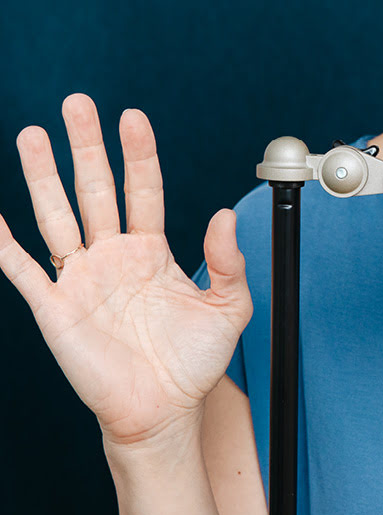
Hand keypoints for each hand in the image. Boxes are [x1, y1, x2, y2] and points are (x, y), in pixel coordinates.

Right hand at [0, 94, 252, 448]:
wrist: (164, 411)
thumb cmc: (195, 361)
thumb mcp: (228, 306)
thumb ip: (228, 260)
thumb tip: (224, 212)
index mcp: (152, 249)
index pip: (143, 188)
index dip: (138, 153)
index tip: (133, 116)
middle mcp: (114, 255)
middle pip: (96, 189)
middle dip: (87, 146)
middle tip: (78, 103)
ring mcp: (82, 278)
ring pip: (58, 215)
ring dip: (43, 176)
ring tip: (34, 134)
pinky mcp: (56, 308)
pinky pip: (24, 270)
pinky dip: (4, 245)